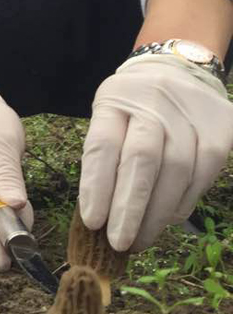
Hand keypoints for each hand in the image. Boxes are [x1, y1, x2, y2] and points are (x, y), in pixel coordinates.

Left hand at [80, 55, 232, 251]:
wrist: (178, 71)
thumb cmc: (132, 107)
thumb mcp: (108, 118)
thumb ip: (104, 158)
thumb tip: (100, 216)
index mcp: (114, 100)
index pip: (102, 145)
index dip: (97, 186)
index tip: (92, 222)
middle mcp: (152, 103)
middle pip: (141, 160)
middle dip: (130, 208)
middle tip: (119, 243)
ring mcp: (190, 113)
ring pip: (176, 171)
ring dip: (158, 213)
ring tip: (141, 239)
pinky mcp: (221, 127)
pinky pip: (203, 172)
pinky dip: (184, 201)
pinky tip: (169, 218)